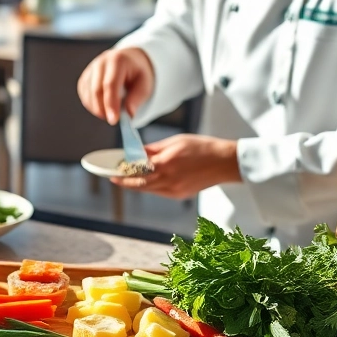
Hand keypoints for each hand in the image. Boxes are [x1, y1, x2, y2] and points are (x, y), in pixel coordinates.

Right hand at [77, 47, 154, 125]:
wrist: (130, 61)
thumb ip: (137, 99)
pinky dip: (92, 105)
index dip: (110, 104)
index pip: (110, 84)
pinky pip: (84, 95)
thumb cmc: (138, 74)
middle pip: (96, 90)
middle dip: (103, 109)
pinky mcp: (85, 77)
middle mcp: (101, 62)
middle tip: (113, 121)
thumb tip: (129, 114)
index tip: (114, 120)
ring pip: (88, 94)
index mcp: (118, 60)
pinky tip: (103, 107)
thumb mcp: (145, 85)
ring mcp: (91, 68)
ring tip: (112, 112)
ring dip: (97, 108)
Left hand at [112, 134, 240, 199]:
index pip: (136, 170)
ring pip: (148, 189)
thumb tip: (137, 152)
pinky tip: (148, 179)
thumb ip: (154, 149)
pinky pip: (160, 191)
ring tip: (128, 176)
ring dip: (137, 184)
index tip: (111, 171)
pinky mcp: (180, 195)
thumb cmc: (202, 147)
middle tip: (114, 177)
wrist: (225, 162)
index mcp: (166, 164)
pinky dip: (151, 186)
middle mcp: (168, 180)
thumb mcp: (175, 141)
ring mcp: (175, 190)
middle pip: (139, 184)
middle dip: (125, 181)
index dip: (122, 172)